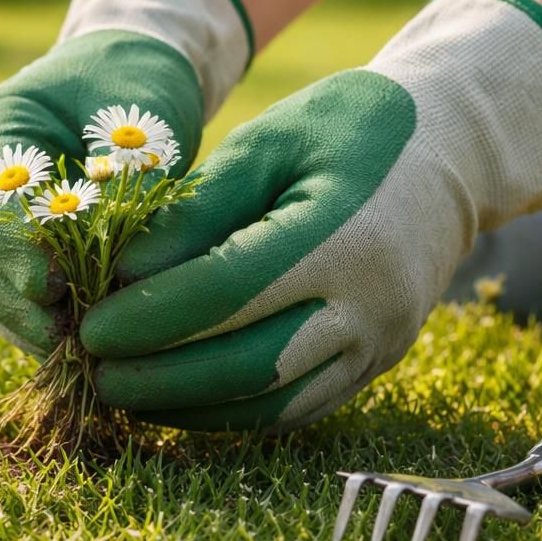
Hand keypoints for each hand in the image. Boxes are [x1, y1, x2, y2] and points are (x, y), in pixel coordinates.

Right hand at [0, 0, 249, 354]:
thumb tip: (129, 266)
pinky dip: (24, 320)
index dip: (13, 247)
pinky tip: (64, 347)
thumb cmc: (137, 88)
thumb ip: (134, 181)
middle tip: (61, 341)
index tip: (47, 290)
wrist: (124, 77)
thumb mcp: (147, 118)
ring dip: (14, 319)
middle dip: (11, 299)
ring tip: (64, 354)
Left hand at [81, 0, 541, 430]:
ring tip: (126, 394)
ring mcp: (380, 343)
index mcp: (341, 236)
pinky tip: (180, 401)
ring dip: (192, 409)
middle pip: (248, 365)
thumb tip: (127, 277)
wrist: (450, 151)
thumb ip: (200, 210)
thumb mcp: (269, 143)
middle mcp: (369, 304)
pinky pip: (299, 408)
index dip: (150, 317)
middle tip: (95, 372)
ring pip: (274, 404)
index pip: (226, 294)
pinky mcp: (378, 364)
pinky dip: (234, 413)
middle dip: (161, 379)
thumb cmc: (348, 127)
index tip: (90, 324)